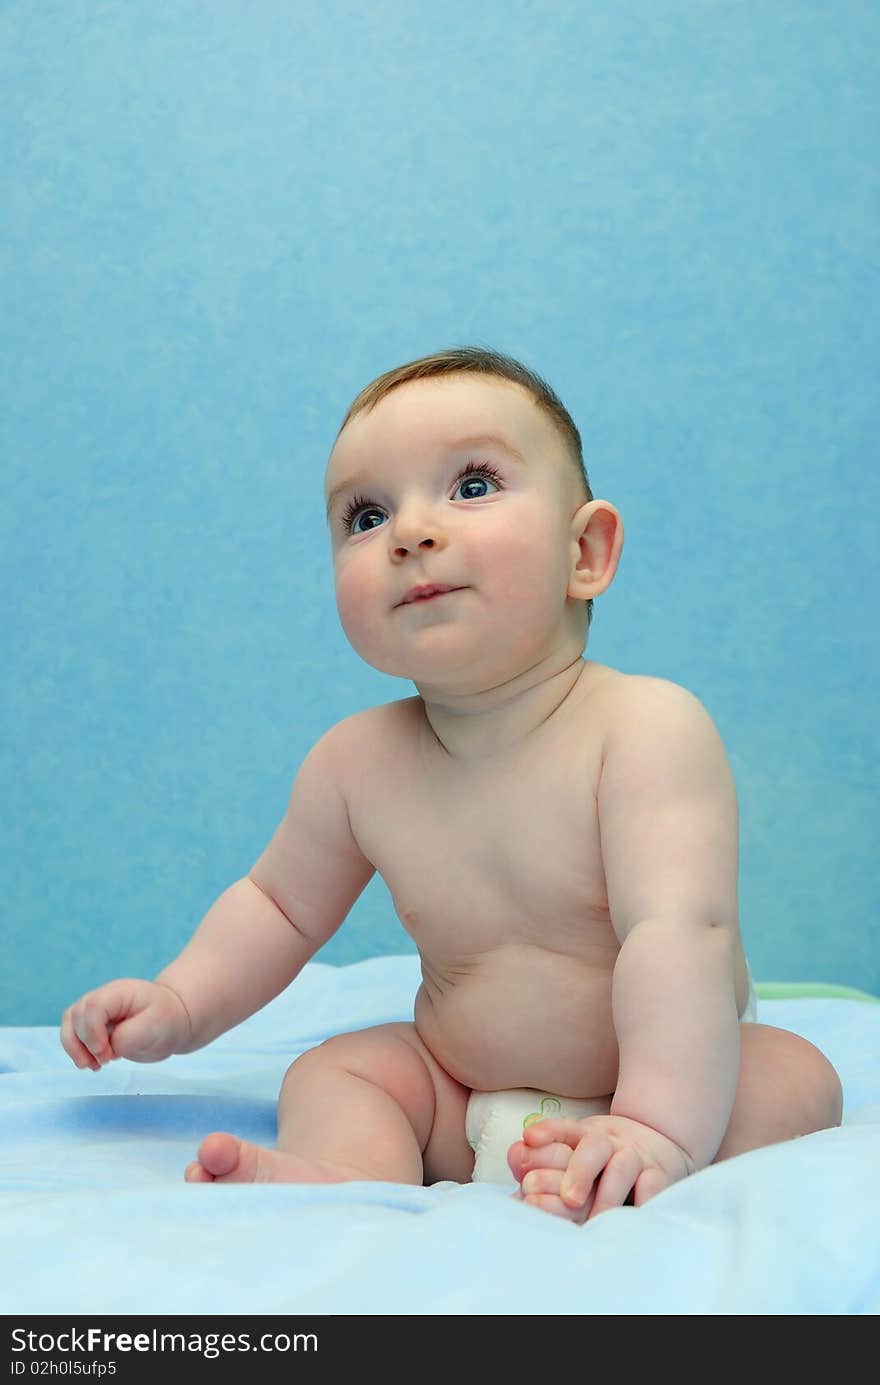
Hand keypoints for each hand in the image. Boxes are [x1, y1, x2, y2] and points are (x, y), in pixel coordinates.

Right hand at [61, 979, 191, 1068]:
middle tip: (105, 1061)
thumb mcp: (153, 1028)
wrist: (173, 1020)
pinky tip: (93, 1063)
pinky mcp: (94, 1024)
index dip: (92, 1032)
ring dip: (74, 1048)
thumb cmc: (166, 1021)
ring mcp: (96, 1010)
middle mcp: (104, 998)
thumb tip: (106, 1048)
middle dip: (83, 1043)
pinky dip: (77, 1050)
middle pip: (75, 1015)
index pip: (93, 1006)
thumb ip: (126, 1038)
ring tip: (92, 1066)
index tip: (106, 1053)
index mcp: (119, 993)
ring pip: (69, 1024)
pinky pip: (74, 1034)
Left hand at [511, 1113, 694, 1223]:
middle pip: (594, 1147)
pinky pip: (655, 1184)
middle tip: (569, 1199)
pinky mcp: (660, 1174)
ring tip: (596, 1221)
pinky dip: (646, 1200)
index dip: (548, 1131)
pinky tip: (634, 1216)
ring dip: (608, 1194)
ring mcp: (635, 1156)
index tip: (529, 1138)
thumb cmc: (605, 1160)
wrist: (660, 1143)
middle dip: (579, 1171)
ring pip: (623, 1166)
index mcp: (584, 1135)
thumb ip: (543, 1160)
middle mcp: (610, 1142)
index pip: (565, 1129)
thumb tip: (515, 1154)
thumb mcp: (576, 1153)